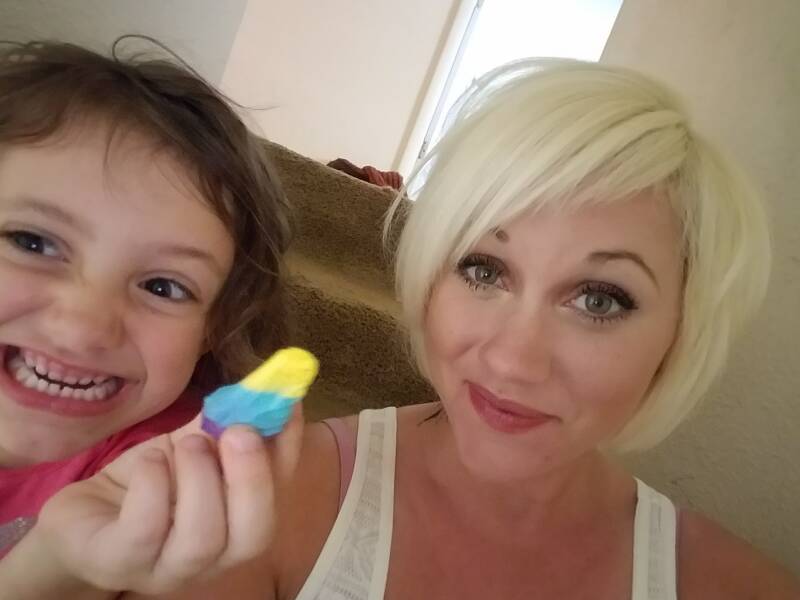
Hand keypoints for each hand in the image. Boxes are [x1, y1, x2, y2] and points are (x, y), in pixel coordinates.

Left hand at [32, 404, 303, 595]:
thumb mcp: (192, 445)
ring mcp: (167, 568)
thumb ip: (225, 423)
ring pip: (203, 538)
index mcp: (240, 518)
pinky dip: (155, 484)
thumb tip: (259, 387)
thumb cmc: (149, 480)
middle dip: (252, 479)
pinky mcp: (119, 562)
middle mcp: (215, 555)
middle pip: (255, 534)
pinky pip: (146, 530)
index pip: (281, 489)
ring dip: (201, 479)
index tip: (288, 401)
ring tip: (187, 443)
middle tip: (238, 431)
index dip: (289, 447)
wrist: (86, 512)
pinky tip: (150, 461)